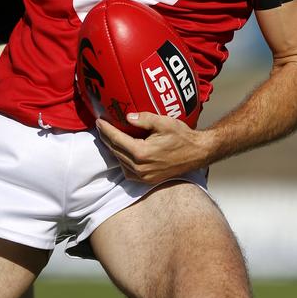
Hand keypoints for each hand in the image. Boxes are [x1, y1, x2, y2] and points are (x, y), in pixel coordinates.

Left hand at [96, 112, 210, 183]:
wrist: (198, 153)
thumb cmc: (182, 136)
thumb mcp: (163, 122)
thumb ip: (144, 119)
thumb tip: (127, 117)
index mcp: (141, 153)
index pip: (116, 139)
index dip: (105, 129)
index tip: (98, 120)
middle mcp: (140, 168)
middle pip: (115, 151)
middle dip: (106, 138)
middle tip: (101, 126)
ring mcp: (144, 176)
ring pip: (120, 162)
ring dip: (113, 149)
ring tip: (109, 137)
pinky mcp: (148, 180)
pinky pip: (128, 171)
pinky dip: (122, 160)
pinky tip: (122, 151)